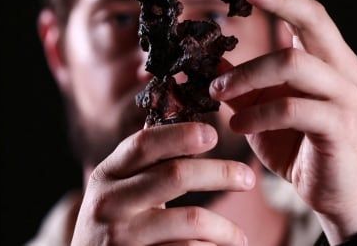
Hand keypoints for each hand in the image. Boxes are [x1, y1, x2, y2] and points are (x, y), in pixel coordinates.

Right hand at [70, 122, 253, 245]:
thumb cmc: (114, 224)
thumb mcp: (118, 189)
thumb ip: (146, 163)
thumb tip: (189, 123)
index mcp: (107, 174)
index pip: (144, 144)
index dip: (180, 134)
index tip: (213, 134)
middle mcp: (109, 202)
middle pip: (176, 174)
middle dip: (220, 173)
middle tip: (249, 178)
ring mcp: (121, 236)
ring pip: (191, 219)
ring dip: (226, 229)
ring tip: (241, 238)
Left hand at [209, 0, 356, 243]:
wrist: (336, 193)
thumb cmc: (299, 144)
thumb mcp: (263, 109)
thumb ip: (243, 83)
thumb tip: (208, 59)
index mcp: (326, 55)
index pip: (306, 8)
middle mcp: (340, 67)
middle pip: (314, 17)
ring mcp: (343, 95)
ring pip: (295, 63)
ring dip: (249, 74)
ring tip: (218, 91)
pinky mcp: (338, 126)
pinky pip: (295, 107)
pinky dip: (260, 113)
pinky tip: (237, 125)